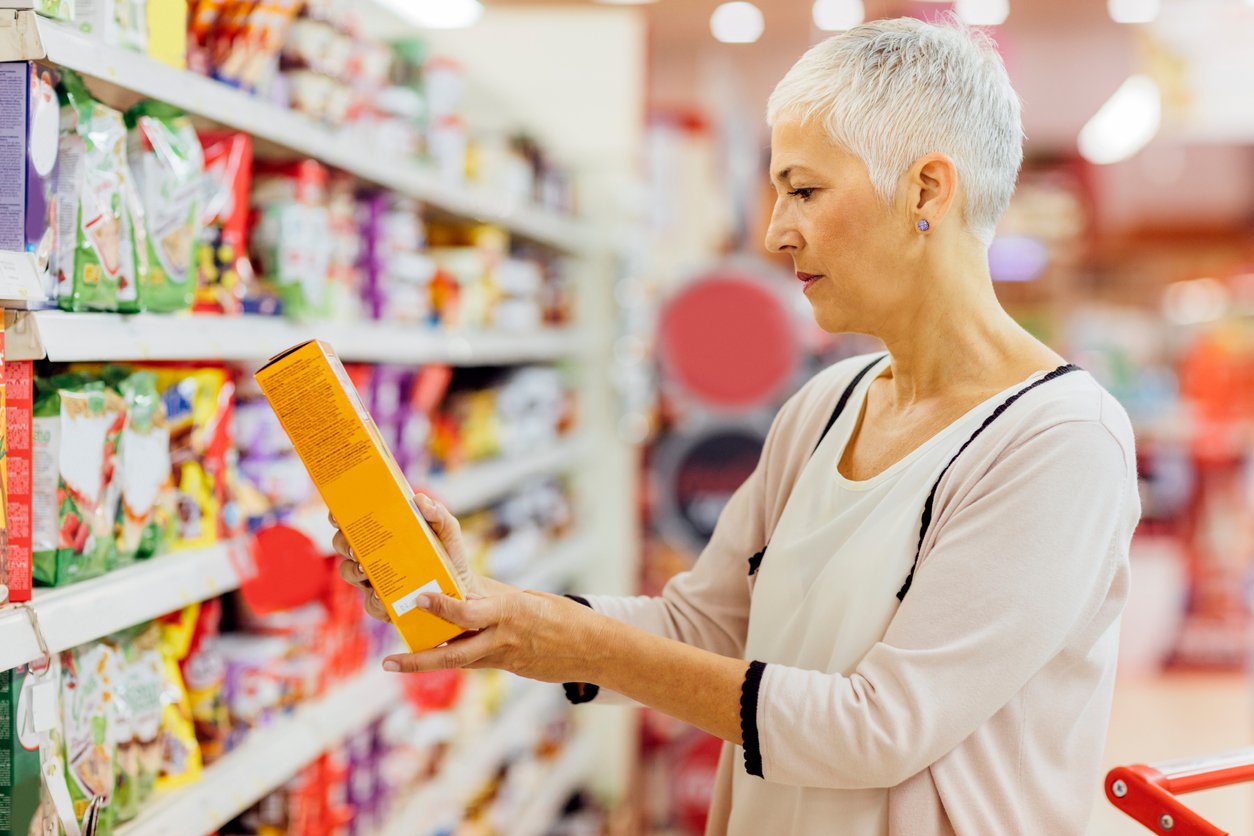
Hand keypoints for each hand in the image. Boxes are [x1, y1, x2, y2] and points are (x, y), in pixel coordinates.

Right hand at [332, 493, 486, 621]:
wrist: (460, 589)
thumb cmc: (448, 555)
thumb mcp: (447, 531)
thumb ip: (438, 514)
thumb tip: (420, 500)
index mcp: (383, 534)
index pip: (355, 522)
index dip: (340, 517)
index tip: (336, 515)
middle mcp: (373, 556)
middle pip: (344, 545)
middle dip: (343, 544)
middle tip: (353, 546)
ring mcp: (374, 580)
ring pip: (349, 573)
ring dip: (352, 570)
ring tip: (364, 570)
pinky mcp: (383, 604)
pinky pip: (371, 604)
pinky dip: (373, 600)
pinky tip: (381, 596)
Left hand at [381, 590, 604, 683]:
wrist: (591, 648)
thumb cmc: (561, 615)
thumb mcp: (528, 599)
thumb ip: (495, 599)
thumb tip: (464, 594)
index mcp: (509, 613)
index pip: (470, 613)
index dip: (444, 607)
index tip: (421, 598)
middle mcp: (501, 639)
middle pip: (455, 654)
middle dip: (420, 659)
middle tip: (389, 661)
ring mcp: (502, 658)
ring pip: (457, 662)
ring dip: (424, 663)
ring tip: (395, 664)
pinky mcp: (505, 667)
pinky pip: (471, 661)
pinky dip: (449, 656)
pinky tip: (426, 656)